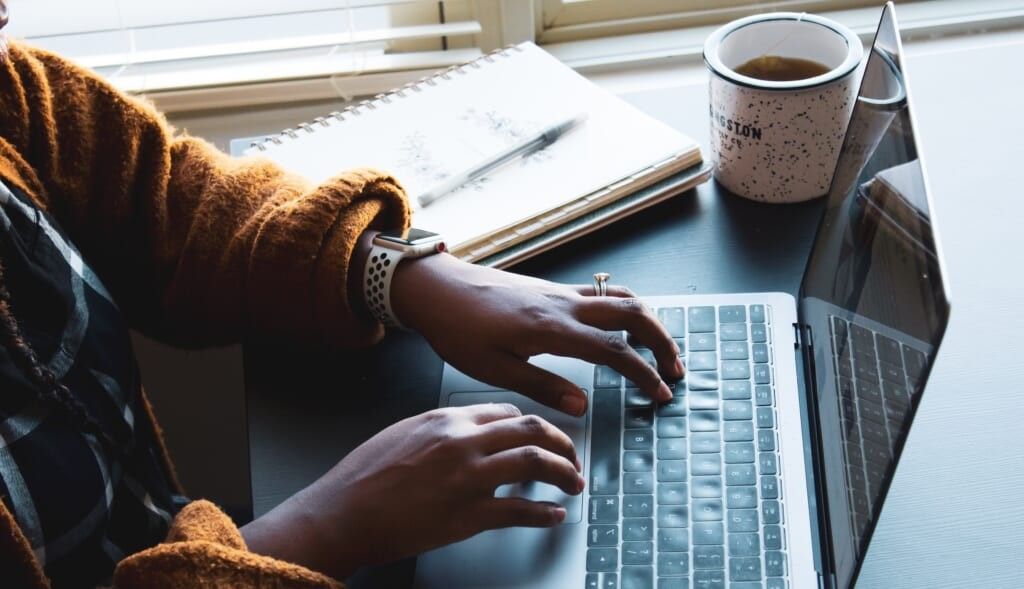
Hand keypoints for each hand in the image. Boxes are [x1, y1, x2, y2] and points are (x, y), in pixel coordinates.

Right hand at [241, 404, 582, 578]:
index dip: (533, 425)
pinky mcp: (467, 515)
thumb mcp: (402, 433)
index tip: (542, 437)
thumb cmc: (363, 477)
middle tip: (572, 457)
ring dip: (564, 473)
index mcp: (446, 419)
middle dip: (562, 443)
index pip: (508, 412)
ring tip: (573, 483)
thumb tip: (468, 433)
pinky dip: (544, 514)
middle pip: (532, 430)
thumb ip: (440, 430)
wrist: (341, 513)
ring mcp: (467, 478)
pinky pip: (520, 511)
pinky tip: (553, 516)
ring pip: (535, 463)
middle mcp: (462, 442)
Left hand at [390, 253, 683, 414]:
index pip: (615, 350)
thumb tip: (583, 407)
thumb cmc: (458, 330)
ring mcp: (560, 292)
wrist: (437, 288)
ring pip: (621, 297)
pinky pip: (602, 293)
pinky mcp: (552, 289)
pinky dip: (625, 308)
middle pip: (632, 313)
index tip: (660, 394)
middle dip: (662, 340)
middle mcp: (564, 304)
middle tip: (675, 369)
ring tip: (659, 348)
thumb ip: (543, 387)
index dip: (643, 373)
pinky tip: (623, 327)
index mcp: (552, 328)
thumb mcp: (494, 370)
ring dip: (648, 321)